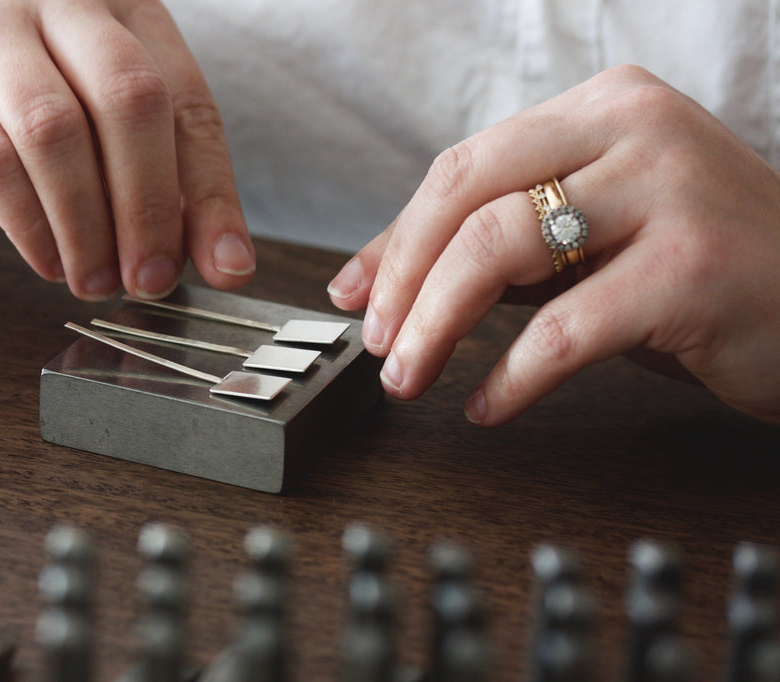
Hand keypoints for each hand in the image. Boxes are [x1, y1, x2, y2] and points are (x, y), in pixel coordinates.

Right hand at [0, 0, 254, 299]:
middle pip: (130, 99)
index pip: (188, 102)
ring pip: (56, 131)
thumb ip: (169, 189)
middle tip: (149, 281)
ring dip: (86, 226)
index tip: (224, 268)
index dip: (211, 194)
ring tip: (95, 281)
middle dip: (148, 208)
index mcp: (124, 9)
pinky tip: (48, 261)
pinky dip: (29, 226)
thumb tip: (227, 266)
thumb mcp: (104, 137)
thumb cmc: (17, 110)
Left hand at [327, 65, 779, 425]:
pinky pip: (565, 329)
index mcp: (603, 107)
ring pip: (499, 251)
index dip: (395, 238)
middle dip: (402, 280)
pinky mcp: (694, 266)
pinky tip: (489, 406)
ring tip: (412, 376)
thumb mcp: (593, 235)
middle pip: (467, 198)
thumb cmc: (700, 268)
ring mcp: (670, 191)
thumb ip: (501, 241)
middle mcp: (635, 129)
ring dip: (436, 326)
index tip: (356, 294)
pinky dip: (511, 377)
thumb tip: (378, 276)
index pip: (464, 167)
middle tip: (378, 344)